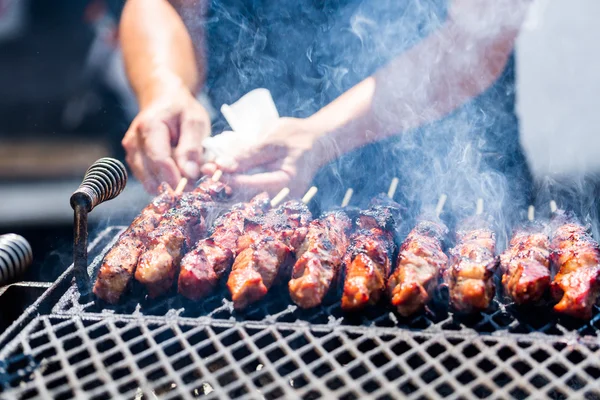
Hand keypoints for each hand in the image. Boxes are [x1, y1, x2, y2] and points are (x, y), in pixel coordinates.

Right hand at [122, 83, 209, 192]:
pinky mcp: (133, 161)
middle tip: (195, 183)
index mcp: (149, 126)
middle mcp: (134, 141)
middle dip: (175, 183)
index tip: (193, 186)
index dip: (176, 178)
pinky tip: (175, 173)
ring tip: (186, 176)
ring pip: (149, 181)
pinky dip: (163, 181)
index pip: (160, 160)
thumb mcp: (195, 122)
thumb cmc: (181, 110)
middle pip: (152, 174)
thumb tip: (189, 174)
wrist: (163, 101)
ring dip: (169, 184)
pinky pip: (148, 180)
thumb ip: (192, 148)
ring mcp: (131, 152)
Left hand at [201, 117, 324, 197]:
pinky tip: (225, 170)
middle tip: (205, 168)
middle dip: (223, 182)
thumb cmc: (297, 137)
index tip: (209, 168)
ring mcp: (277, 198)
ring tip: (210, 168)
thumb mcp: (272, 140)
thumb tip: (223, 165)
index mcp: (285, 184)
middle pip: (244, 195)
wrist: (316, 141)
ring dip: (227, 182)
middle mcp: (281, 197)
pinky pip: (250, 191)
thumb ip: (248, 154)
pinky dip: (236, 181)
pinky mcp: (272, 193)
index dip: (227, 178)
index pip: (249, 186)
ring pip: (244, 195)